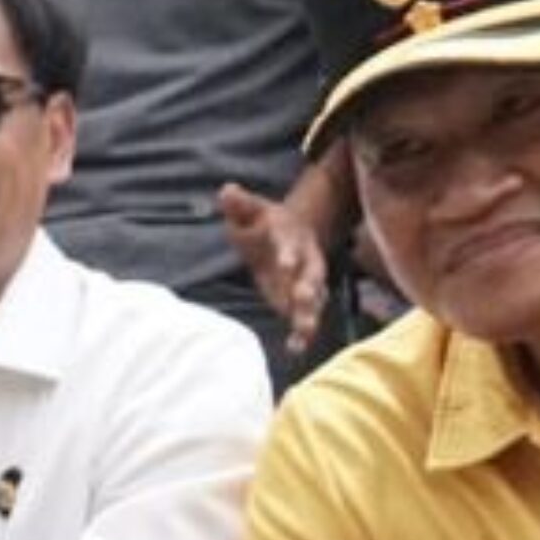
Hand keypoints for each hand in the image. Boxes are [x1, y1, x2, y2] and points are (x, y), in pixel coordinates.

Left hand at [216, 180, 326, 357]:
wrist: (293, 229)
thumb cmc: (264, 221)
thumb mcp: (250, 209)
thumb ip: (239, 204)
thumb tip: (226, 191)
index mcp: (289, 237)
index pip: (289, 244)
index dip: (288, 253)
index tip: (285, 263)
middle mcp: (305, 259)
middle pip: (310, 274)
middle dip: (307, 287)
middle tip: (303, 300)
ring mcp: (307, 280)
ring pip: (314, 300)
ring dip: (309, 316)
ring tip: (304, 335)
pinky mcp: (303, 299)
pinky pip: (307, 316)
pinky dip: (303, 333)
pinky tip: (296, 349)